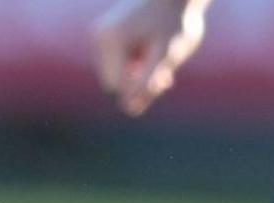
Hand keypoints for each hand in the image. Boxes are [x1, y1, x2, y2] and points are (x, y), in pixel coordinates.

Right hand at [91, 0, 208, 115]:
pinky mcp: (103, 34)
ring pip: (112, 73)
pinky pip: (113, 62)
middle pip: (112, 80)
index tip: (165, 80)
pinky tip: (149, 53)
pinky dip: (131, 63)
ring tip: (158, 59)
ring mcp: (98, 35)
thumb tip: (129, 111)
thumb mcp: (167, 55)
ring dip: (135, 73)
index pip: (117, 85)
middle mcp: (98, 37)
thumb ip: (148, 83)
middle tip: (165, 74)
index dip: (141, 88)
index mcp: (109, 41)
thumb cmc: (176, 20)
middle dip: (137, 81)